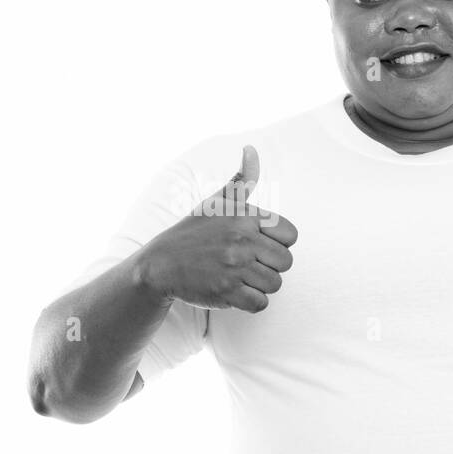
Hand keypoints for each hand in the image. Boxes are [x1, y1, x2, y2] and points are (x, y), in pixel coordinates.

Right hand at [135, 145, 298, 312]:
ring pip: (275, 285)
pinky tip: (235, 292)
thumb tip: (251, 149)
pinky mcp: (225, 292)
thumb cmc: (193, 232)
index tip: (257, 245)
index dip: (277, 244)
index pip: (291, 236)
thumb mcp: (217, 202)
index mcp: (245, 217)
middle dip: (269, 266)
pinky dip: (251, 302)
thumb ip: (241, 180)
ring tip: (239, 277)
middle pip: (286, 263)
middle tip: (246, 264)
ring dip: (260, 285)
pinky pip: (260, 304)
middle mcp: (241, 240)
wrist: (160, 264)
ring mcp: (234, 267)